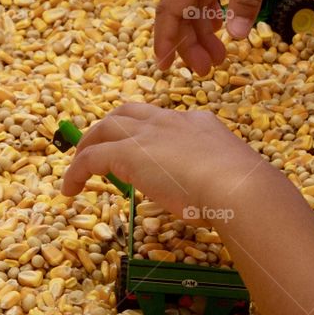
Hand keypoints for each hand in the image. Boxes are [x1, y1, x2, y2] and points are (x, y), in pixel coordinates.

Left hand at [61, 103, 261, 220]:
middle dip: (109, 128)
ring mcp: (148, 134)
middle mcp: (170, 121)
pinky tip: (70, 190)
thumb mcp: (231, 181)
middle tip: (97, 148)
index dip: (144, 133)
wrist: (239, 188)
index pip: (162, 120)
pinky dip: (76, 171)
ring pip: (105, 128)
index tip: (138, 150)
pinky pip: (90, 157)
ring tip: (78, 167)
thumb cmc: (243, 193)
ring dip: (88, 145)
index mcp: (198, 123)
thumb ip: (216, 181)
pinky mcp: (127, 152)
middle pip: (127, 113)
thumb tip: (211, 202)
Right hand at [154, 0, 295, 72]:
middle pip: (179, 14)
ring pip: (192, 7)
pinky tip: (222, 29)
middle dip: (187, 45)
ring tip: (217, 59)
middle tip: (204, 72)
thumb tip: (236, 37)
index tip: (163, 66)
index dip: (164, 40)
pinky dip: (209, 15)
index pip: (171, 10)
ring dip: (200, 34)